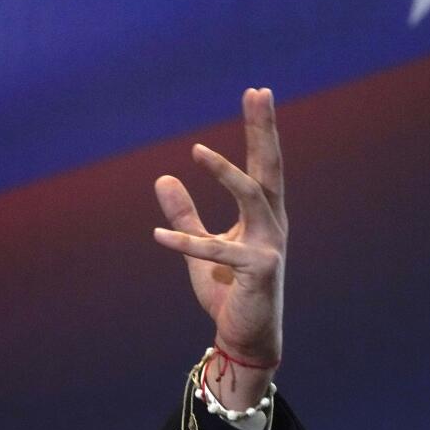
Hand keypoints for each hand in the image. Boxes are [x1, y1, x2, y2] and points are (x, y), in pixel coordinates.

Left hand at [152, 88, 286, 408]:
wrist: (245, 337)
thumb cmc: (229, 291)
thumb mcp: (199, 247)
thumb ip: (184, 214)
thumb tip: (163, 177)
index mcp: (261, 215)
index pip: (262, 163)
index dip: (260, 129)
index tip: (257, 92)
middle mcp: (272, 224)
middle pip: (270, 167)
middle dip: (263, 130)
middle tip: (259, 93)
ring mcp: (269, 246)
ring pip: (253, 197)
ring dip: (226, 173)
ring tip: (198, 151)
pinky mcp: (259, 270)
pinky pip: (219, 250)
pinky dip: (187, 242)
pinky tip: (157, 235)